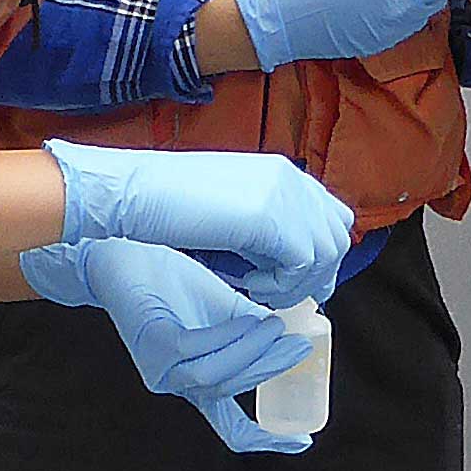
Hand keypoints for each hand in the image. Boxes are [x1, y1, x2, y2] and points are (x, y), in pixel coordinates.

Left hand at [20, 237, 314, 453]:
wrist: (130, 252)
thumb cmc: (176, 280)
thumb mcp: (226, 309)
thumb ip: (254, 332)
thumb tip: (295, 340)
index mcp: (194, 380)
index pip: (227, 424)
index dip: (262, 438)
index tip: (301, 442)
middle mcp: (176, 382)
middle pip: (228, 393)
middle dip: (268, 370)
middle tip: (298, 346)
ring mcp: (161, 368)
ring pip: (213, 378)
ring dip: (251, 354)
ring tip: (275, 326)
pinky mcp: (152, 346)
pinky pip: (196, 350)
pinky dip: (228, 336)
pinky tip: (248, 319)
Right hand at [45, 139, 354, 308]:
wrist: (134, 193)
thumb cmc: (170, 208)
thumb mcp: (231, 212)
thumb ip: (265, 228)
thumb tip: (296, 266)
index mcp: (281, 173)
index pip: (333, 216)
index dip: (319, 256)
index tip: (290, 283)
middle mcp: (290, 179)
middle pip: (336, 236)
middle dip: (314, 276)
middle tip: (277, 297)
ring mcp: (283, 194)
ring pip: (324, 255)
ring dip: (292, 285)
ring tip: (253, 292)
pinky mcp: (270, 217)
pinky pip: (301, 265)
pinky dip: (278, 286)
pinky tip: (245, 286)